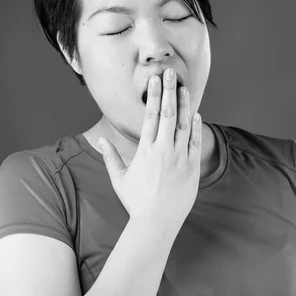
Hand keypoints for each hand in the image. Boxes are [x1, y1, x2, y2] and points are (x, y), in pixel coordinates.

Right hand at [98, 68, 201, 233]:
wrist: (157, 223)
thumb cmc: (136, 202)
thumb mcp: (119, 179)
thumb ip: (111, 157)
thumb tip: (99, 140)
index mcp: (146, 151)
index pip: (150, 116)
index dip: (153, 95)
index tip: (154, 79)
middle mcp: (164, 150)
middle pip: (168, 114)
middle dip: (169, 91)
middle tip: (170, 73)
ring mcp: (180, 158)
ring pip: (184, 125)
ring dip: (184, 104)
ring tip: (183, 87)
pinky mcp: (192, 167)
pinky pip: (195, 142)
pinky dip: (196, 126)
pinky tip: (195, 113)